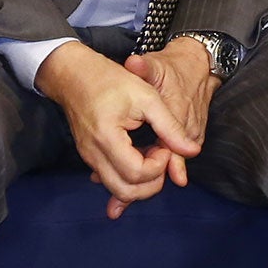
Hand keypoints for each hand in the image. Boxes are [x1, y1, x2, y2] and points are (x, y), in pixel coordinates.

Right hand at [34, 40, 202, 217]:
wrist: (75, 75)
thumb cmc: (110, 81)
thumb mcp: (147, 97)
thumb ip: (171, 127)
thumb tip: (192, 151)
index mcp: (107, 138)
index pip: (138, 174)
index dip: (159, 165)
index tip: (165, 146)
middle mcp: (93, 154)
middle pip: (126, 191)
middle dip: (153, 183)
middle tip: (162, 156)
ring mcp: (89, 158)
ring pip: (118, 190)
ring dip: (142, 182)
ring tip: (154, 156)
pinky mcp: (90, 158)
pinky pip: (111, 180)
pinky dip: (129, 178)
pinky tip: (141, 159)